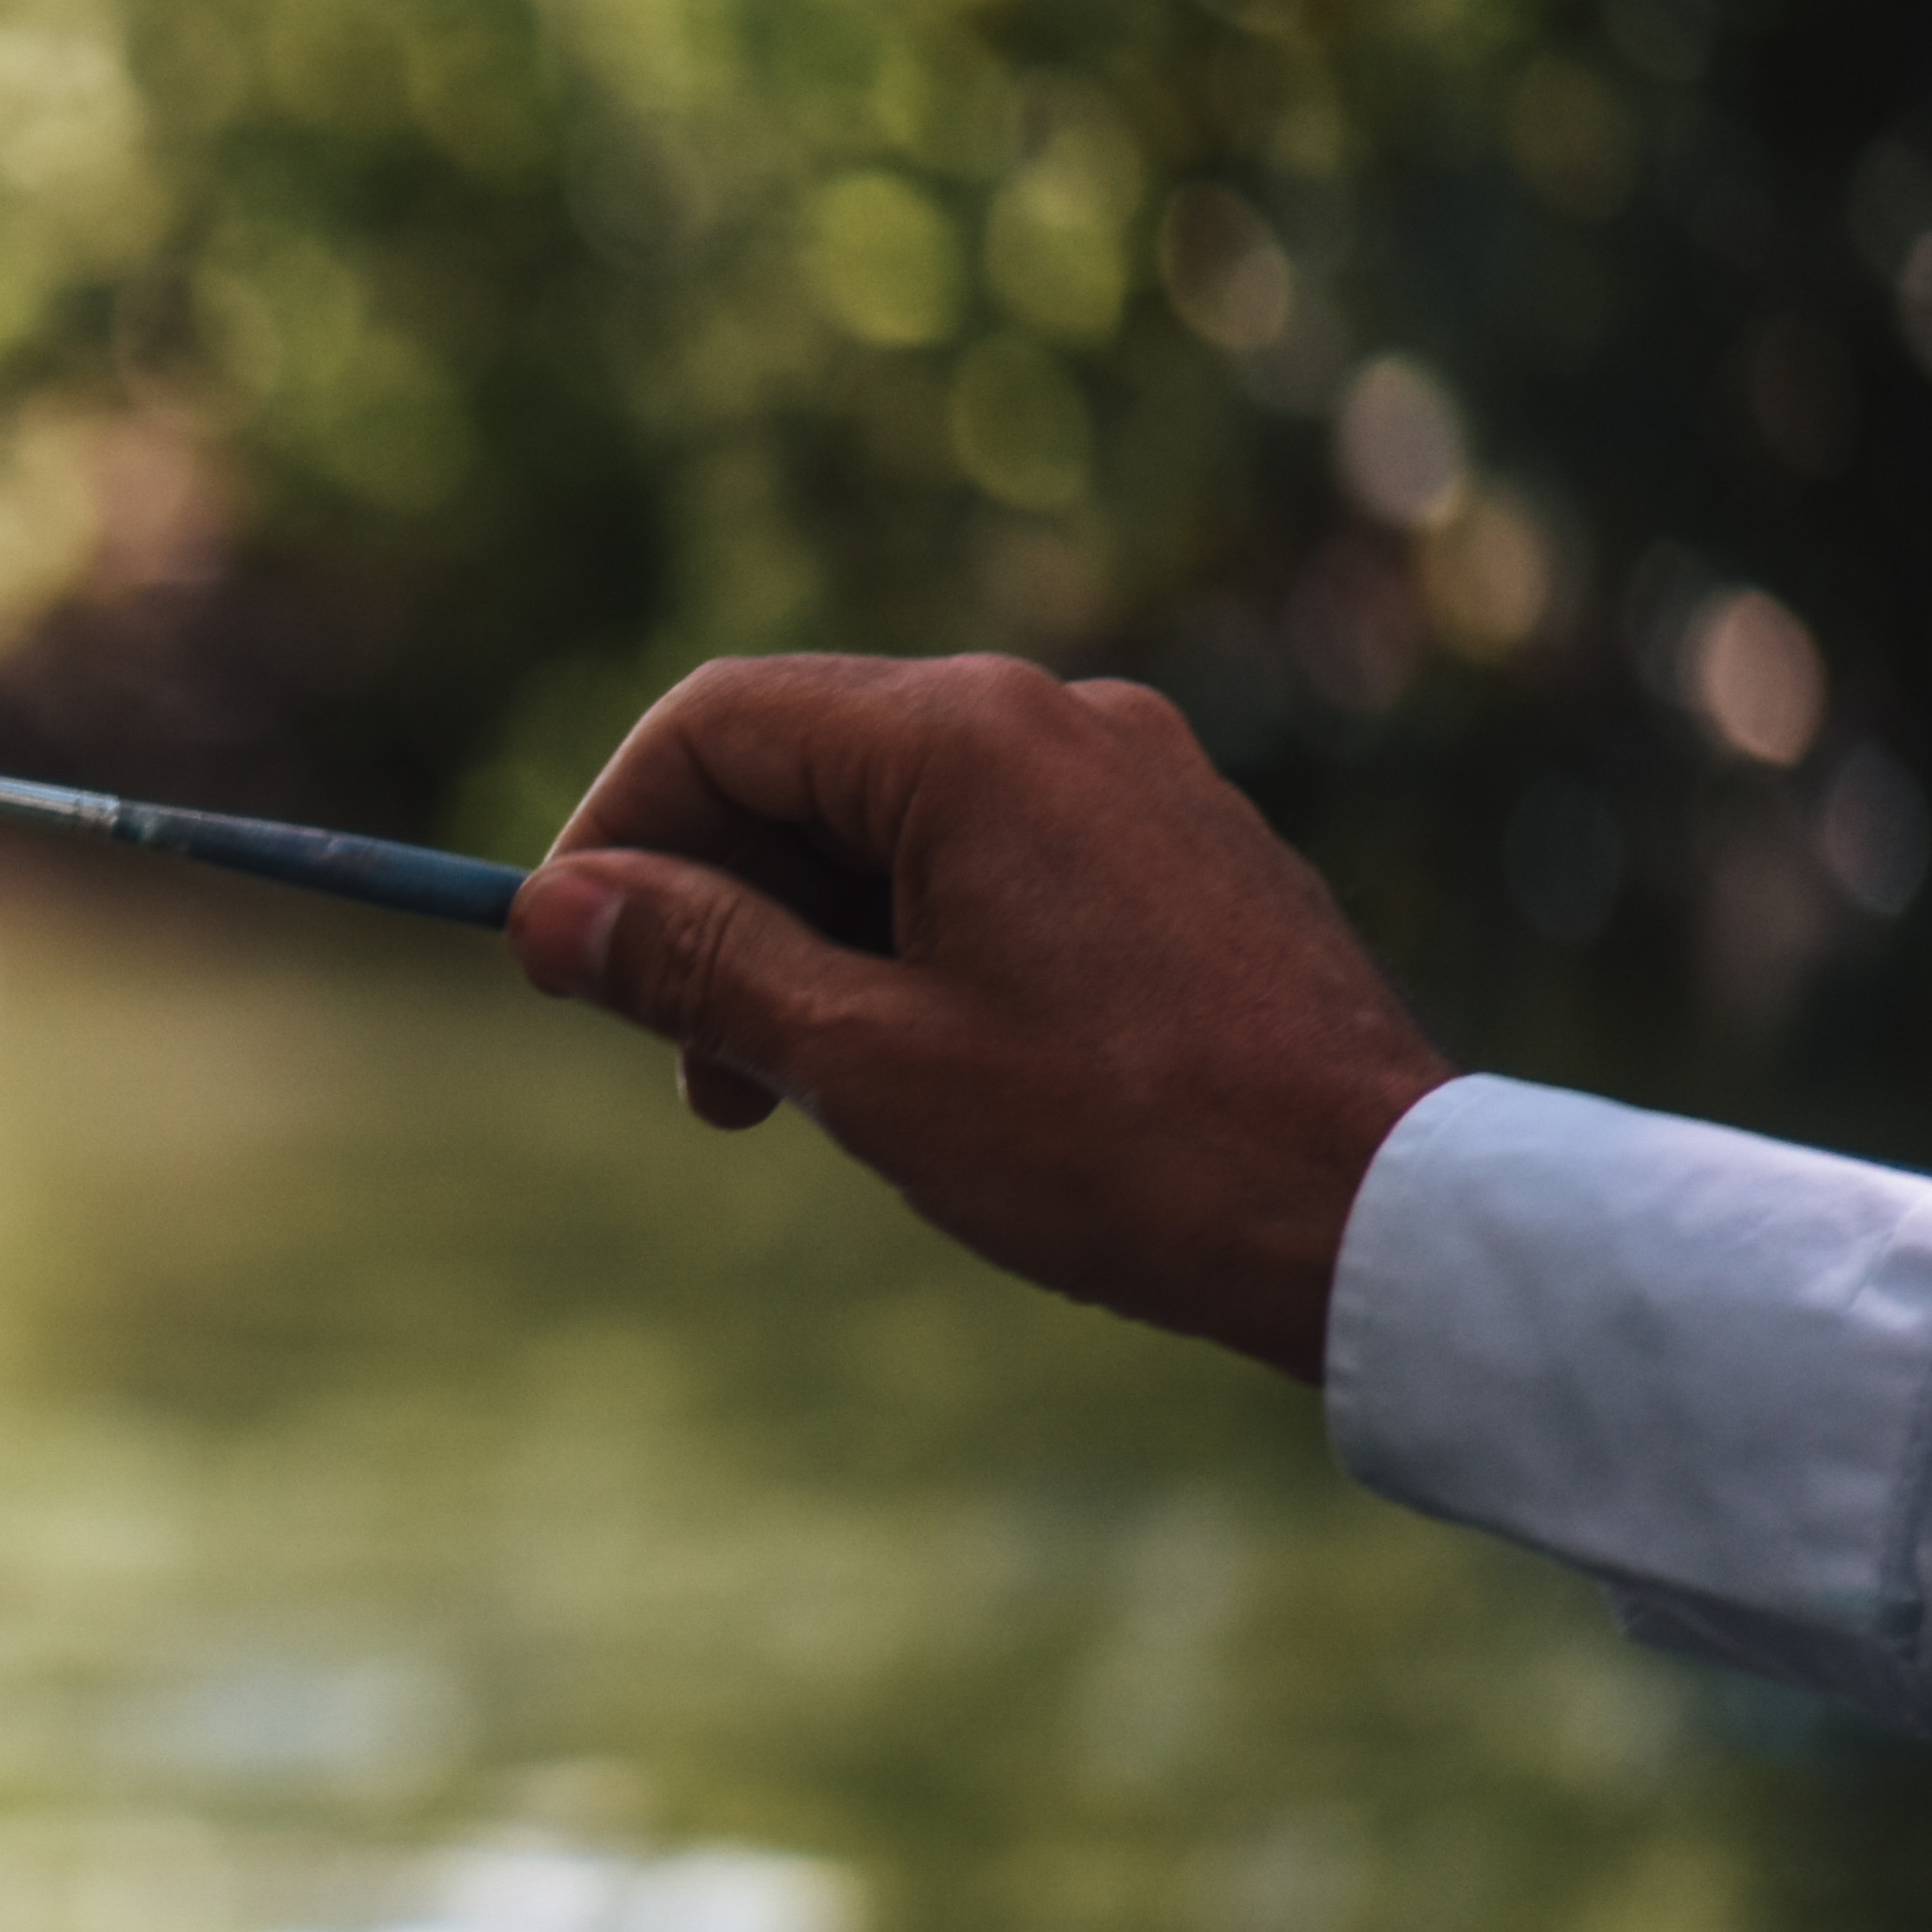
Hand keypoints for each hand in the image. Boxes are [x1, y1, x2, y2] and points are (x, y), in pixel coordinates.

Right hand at [500, 653, 1453, 1382]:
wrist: (1379, 1214)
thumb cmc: (1118, 1144)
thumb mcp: (863, 1061)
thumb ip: (696, 965)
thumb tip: (551, 909)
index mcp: (966, 738)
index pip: (716, 723)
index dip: (613, 835)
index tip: (568, 963)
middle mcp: (1055, 717)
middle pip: (805, 764)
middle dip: (713, 907)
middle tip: (691, 1077)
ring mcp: (1135, 775)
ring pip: (898, 819)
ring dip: (810, 939)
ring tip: (801, 1096)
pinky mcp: (1184, 845)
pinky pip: (997, 855)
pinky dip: (915, 940)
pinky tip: (928, 1068)